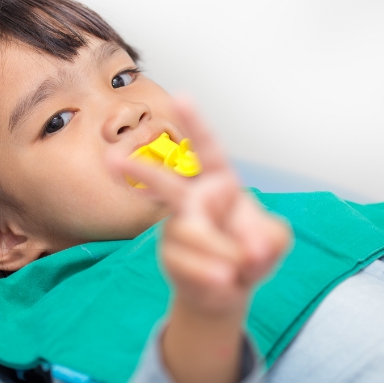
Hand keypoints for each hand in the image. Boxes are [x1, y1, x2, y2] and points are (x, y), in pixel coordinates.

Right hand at [109, 96, 289, 316]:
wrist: (230, 286)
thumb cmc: (250, 250)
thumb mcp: (272, 240)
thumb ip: (270, 237)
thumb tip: (253, 249)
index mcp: (219, 182)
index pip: (206, 148)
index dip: (194, 124)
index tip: (180, 97)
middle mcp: (192, 199)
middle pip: (165, 182)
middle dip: (142, 171)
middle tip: (111, 161)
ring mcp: (177, 226)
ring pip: (188, 233)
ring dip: (218, 252)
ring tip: (235, 273)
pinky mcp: (170, 254)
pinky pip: (185, 262)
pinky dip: (208, 274)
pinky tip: (222, 282)